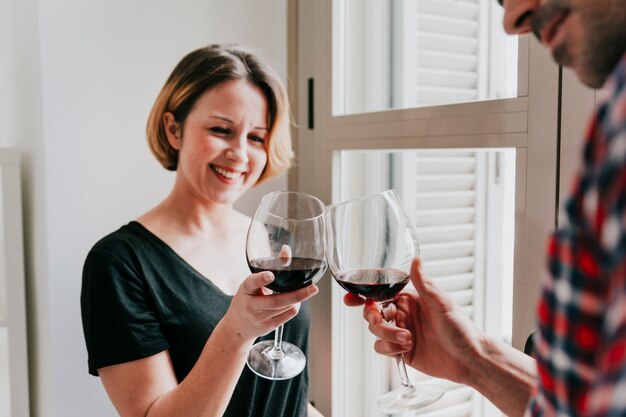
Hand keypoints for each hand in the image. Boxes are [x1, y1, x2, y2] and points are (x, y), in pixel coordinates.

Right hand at [224, 271, 317, 342]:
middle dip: (297, 295)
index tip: (270, 275)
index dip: (261, 279)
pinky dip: (294, 307)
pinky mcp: (268, 326)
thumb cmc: (248, 297)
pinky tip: (296, 302)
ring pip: (285, 308)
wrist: (237, 325)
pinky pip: (286, 316)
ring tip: (306, 292)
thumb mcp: (253, 283)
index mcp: (246, 289)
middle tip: (313, 288)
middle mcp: (251, 305)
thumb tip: (286, 251)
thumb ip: (270, 268)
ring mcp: (259, 318)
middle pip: (276, 301)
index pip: (252, 283)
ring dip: (298, 300)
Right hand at [348, 257, 485, 385]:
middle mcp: (403, 315)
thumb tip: (416, 260)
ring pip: (375, 332)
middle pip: (372, 313)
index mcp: (410, 299)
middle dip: (373, 318)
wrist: (469, 360)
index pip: (380, 293)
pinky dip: (389, 349)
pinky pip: (381, 348)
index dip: (362, 295)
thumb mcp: (441, 303)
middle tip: (379, 320)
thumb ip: (424, 283)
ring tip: (408, 339)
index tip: (350, 299)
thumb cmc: (461, 329)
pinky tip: (405, 349)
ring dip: (387, 335)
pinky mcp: (401, 351)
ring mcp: (400, 333)